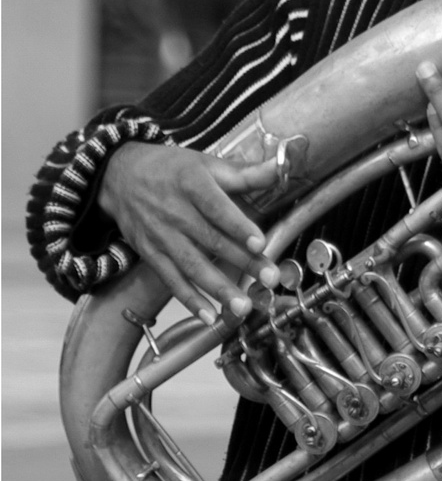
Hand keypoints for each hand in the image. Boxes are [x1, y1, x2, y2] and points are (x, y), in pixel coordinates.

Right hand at [98, 143, 281, 322]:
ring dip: (218, 288)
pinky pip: (171, 280)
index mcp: (193, 186)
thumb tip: (282, 166)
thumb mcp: (207, 164)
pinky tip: (209, 316)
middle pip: (212, 241)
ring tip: (242, 306)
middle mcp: (175, 213)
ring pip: (192, 266)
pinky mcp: (151, 254)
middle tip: (268, 279)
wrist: (119, 176)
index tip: (260, 243)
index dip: (238, 227)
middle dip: (242, 262)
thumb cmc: (172, 169)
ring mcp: (162, 236)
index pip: (217, 208)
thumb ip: (246, 173)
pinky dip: (189, 300)